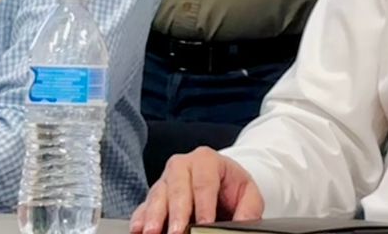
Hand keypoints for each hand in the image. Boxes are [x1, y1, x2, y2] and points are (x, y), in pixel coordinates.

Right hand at [130, 147, 263, 233]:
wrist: (218, 184)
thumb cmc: (231, 187)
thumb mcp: (247, 193)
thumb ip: (249, 209)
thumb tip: (243, 225)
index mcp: (206, 160)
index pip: (205, 183)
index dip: (205, 205)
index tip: (205, 224)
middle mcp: (181, 166)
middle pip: (178, 188)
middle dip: (178, 212)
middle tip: (178, 232)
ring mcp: (164, 181)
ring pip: (157, 196)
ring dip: (154, 217)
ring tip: (153, 233)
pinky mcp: (152, 198)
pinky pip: (142, 207)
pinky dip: (140, 220)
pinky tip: (138, 230)